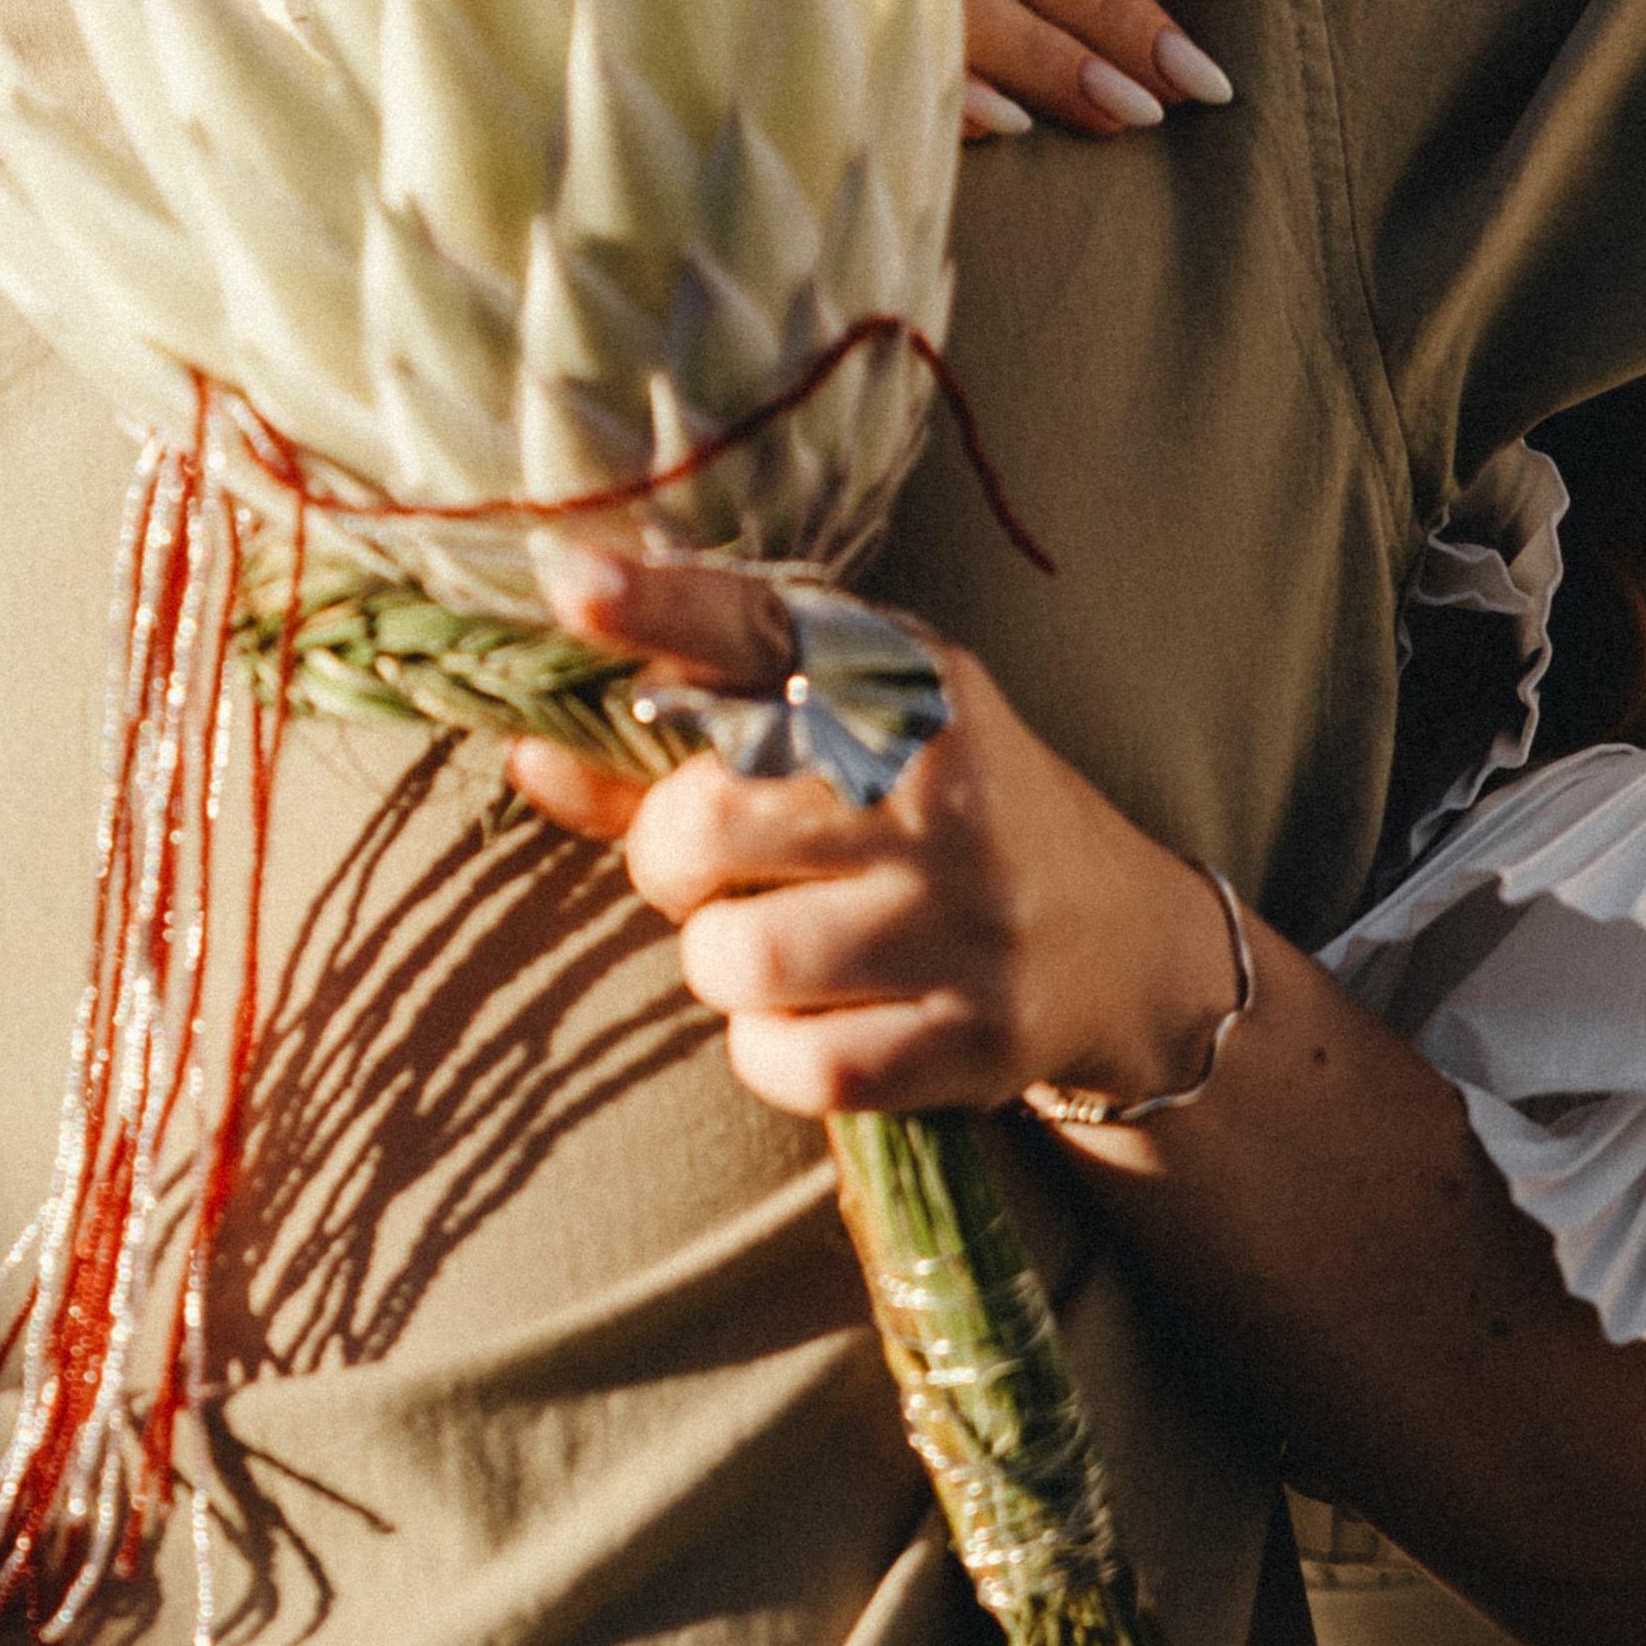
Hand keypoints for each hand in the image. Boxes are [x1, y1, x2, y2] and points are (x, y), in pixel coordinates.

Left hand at [510, 549, 1236, 1117]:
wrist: (1116, 941)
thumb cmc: (936, 816)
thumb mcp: (837, 742)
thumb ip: (676, 749)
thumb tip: (529, 751)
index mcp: (907, 685)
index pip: (761, 632)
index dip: (658, 608)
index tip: (572, 581)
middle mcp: (943, 790)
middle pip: (699, 824)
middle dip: (675, 857)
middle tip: (730, 864)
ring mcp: (965, 919)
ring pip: (733, 959)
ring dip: (724, 961)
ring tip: (782, 940)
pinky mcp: (973, 1039)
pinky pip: (792, 1064)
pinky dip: (770, 1051)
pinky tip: (816, 1015)